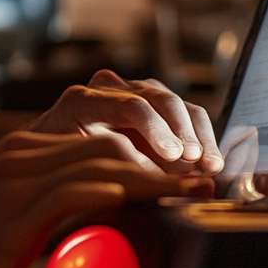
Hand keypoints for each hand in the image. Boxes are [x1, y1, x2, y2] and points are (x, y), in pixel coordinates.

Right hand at [0, 134, 212, 267]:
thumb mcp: (33, 215)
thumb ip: (67, 193)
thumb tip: (124, 193)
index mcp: (23, 150)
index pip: (100, 138)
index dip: (150, 154)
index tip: (185, 175)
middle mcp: (17, 155)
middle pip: (105, 145)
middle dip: (160, 164)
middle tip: (196, 184)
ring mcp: (13, 181)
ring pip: (96, 165)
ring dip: (151, 181)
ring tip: (185, 195)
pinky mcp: (14, 214)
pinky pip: (71, 193)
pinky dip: (109, 194)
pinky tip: (134, 202)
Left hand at [28, 70, 222, 175]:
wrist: (57, 155)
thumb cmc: (63, 164)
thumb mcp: (76, 167)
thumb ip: (112, 166)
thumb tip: (154, 179)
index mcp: (81, 100)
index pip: (129, 106)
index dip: (156, 130)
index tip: (174, 156)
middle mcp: (108, 88)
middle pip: (158, 100)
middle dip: (182, 134)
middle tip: (197, 163)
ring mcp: (134, 90)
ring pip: (177, 104)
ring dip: (198, 137)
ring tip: (209, 167)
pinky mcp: (155, 101)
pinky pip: (186, 113)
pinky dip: (202, 137)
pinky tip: (210, 163)